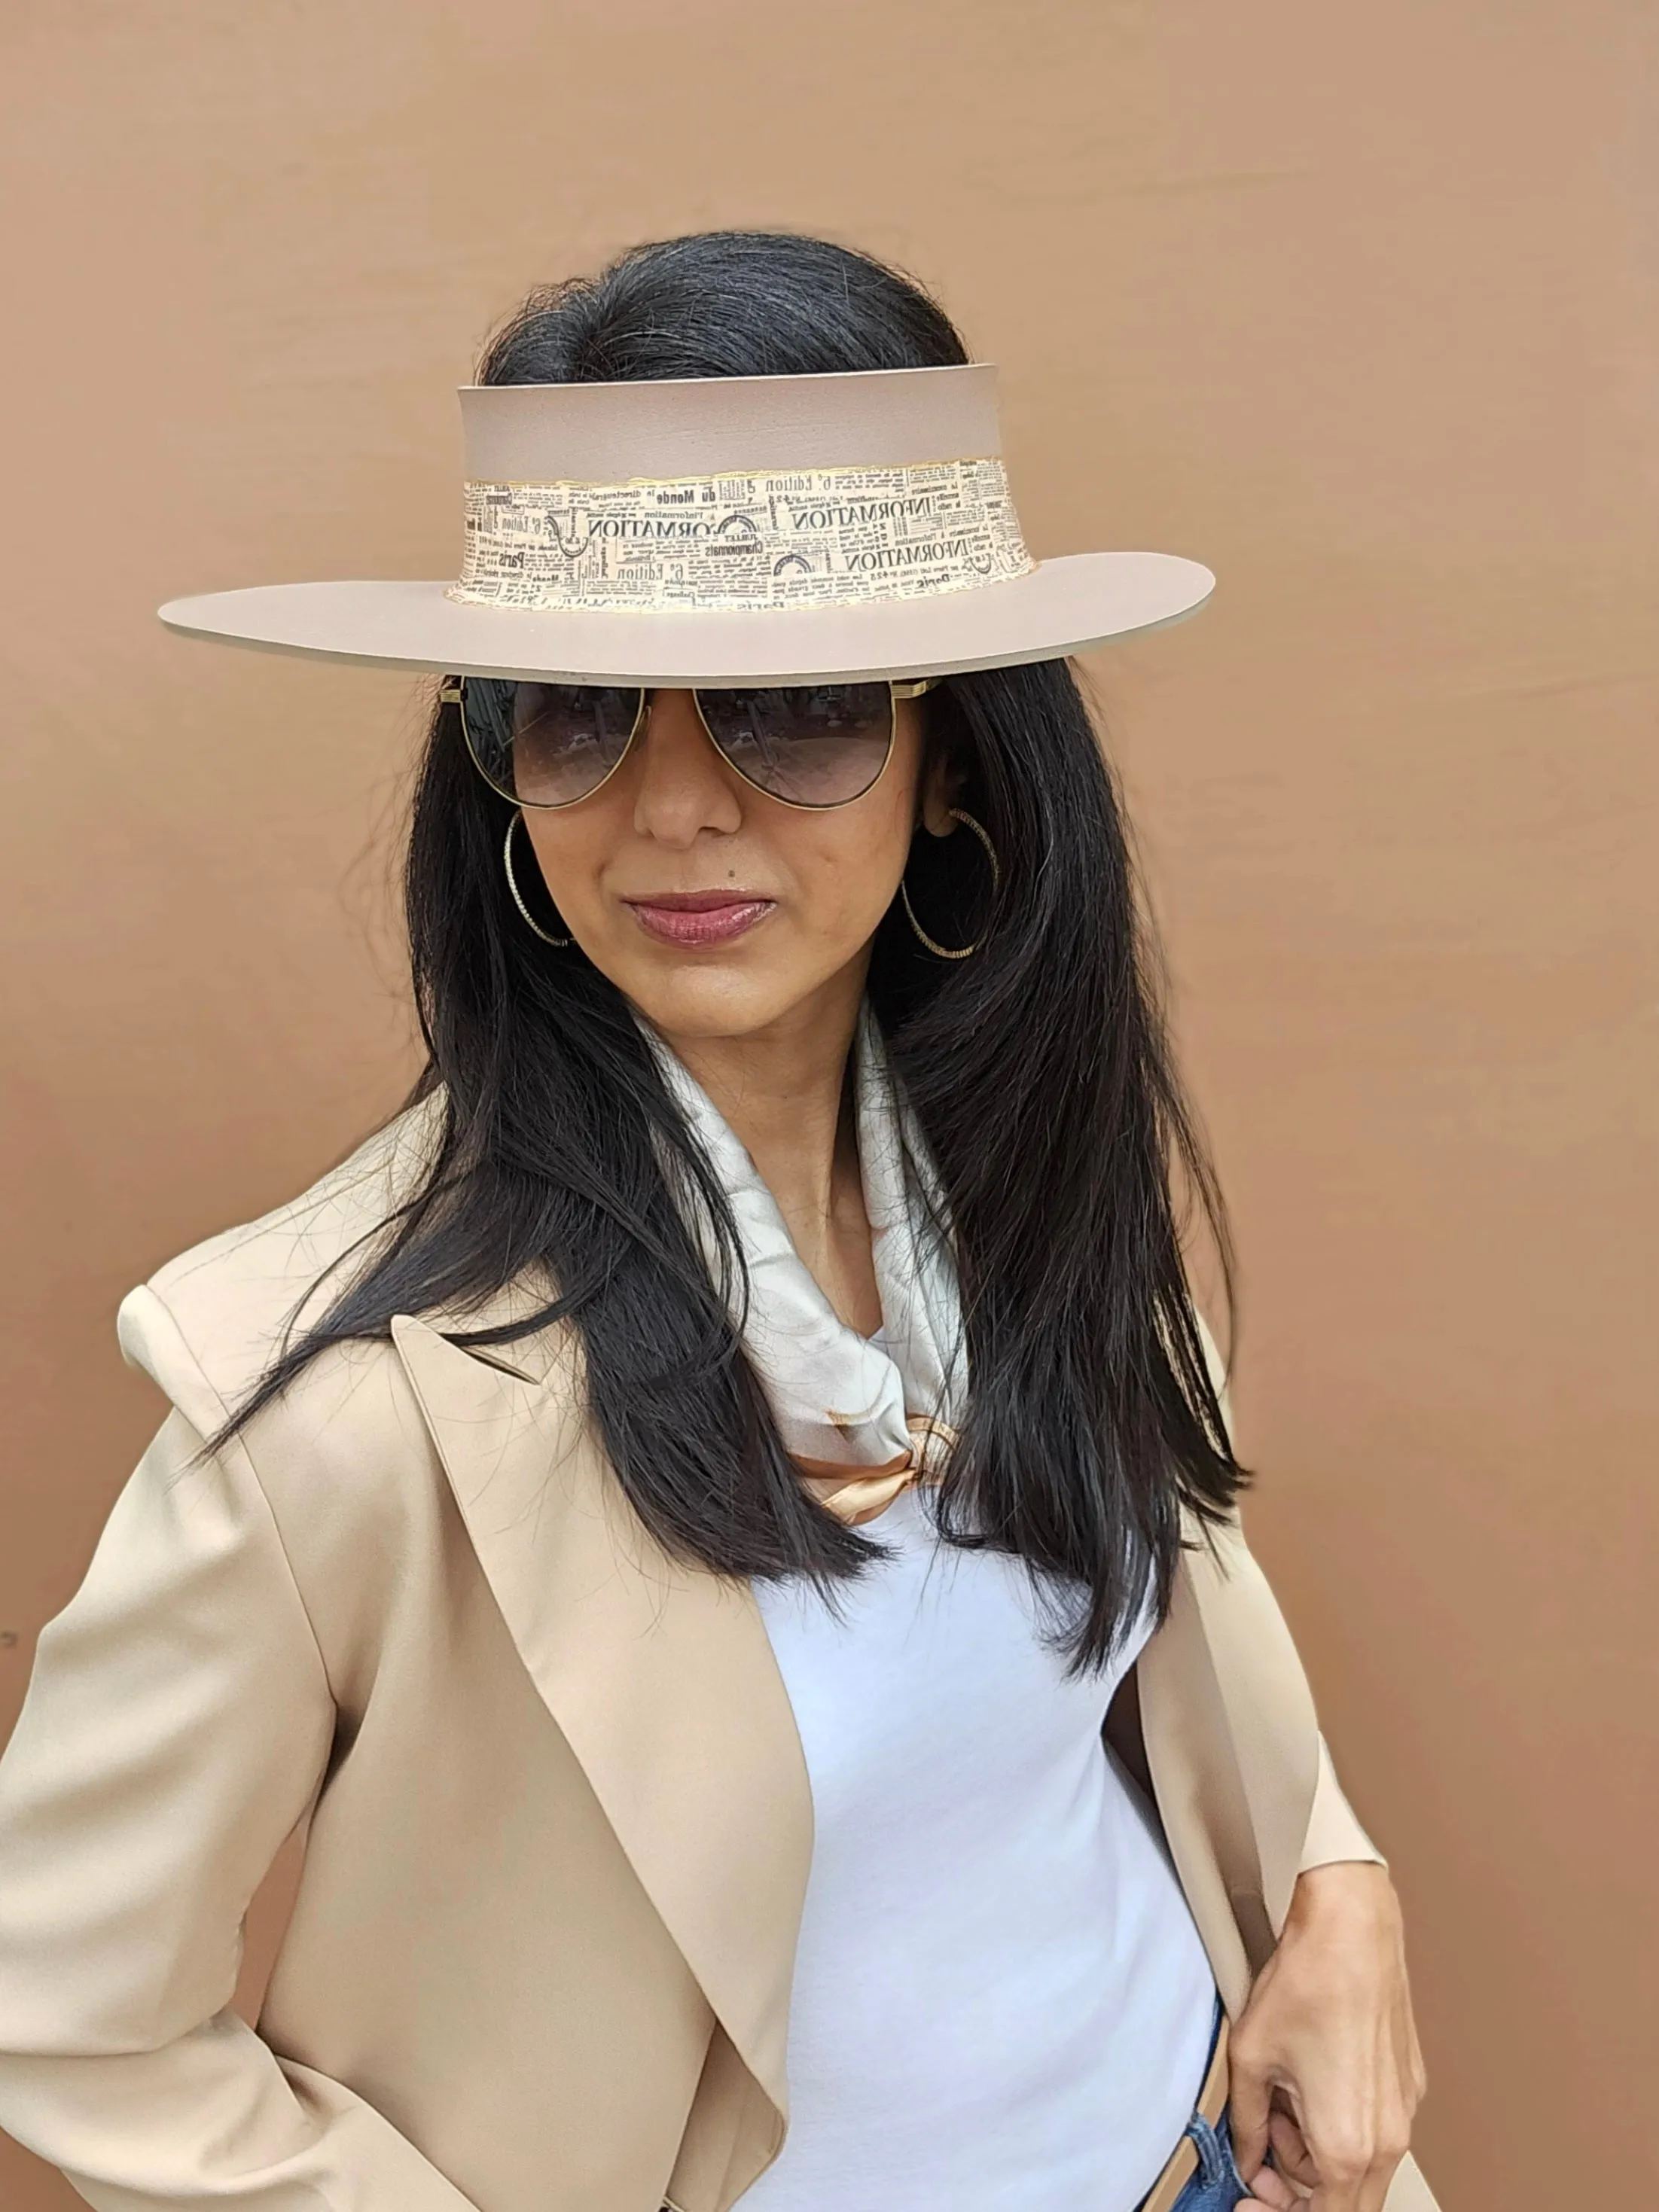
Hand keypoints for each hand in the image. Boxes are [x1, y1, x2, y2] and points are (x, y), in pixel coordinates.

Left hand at [1228, 1861, 1424, 2211]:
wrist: (1352, 1929)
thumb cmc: (1307, 1982)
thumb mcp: (1251, 2058)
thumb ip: (1247, 2125)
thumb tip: (1248, 2157)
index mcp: (1345, 2145)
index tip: (1253, 2201)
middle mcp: (1386, 2138)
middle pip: (1345, 2202)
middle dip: (1298, 2188)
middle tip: (1262, 2155)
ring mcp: (1404, 2112)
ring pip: (1360, 2169)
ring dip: (1317, 2154)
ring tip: (1283, 2102)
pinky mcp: (1410, 2085)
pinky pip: (1375, 2132)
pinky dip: (1341, 2126)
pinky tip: (1310, 2085)